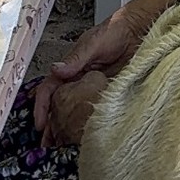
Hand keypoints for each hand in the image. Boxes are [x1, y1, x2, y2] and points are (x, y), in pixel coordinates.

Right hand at [33, 6, 147, 135]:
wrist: (139, 31)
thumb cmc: (116, 30)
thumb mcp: (94, 43)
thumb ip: (76, 58)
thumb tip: (56, 70)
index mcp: (71, 68)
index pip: (50, 88)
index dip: (41, 105)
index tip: (40, 123)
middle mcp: (79, 81)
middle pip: (59, 105)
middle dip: (51, 125)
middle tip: (47, 145)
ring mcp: (93, 90)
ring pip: (75, 112)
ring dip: (66, 129)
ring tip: (62, 148)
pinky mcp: (109, 95)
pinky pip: (94, 112)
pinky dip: (86, 125)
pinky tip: (84, 138)